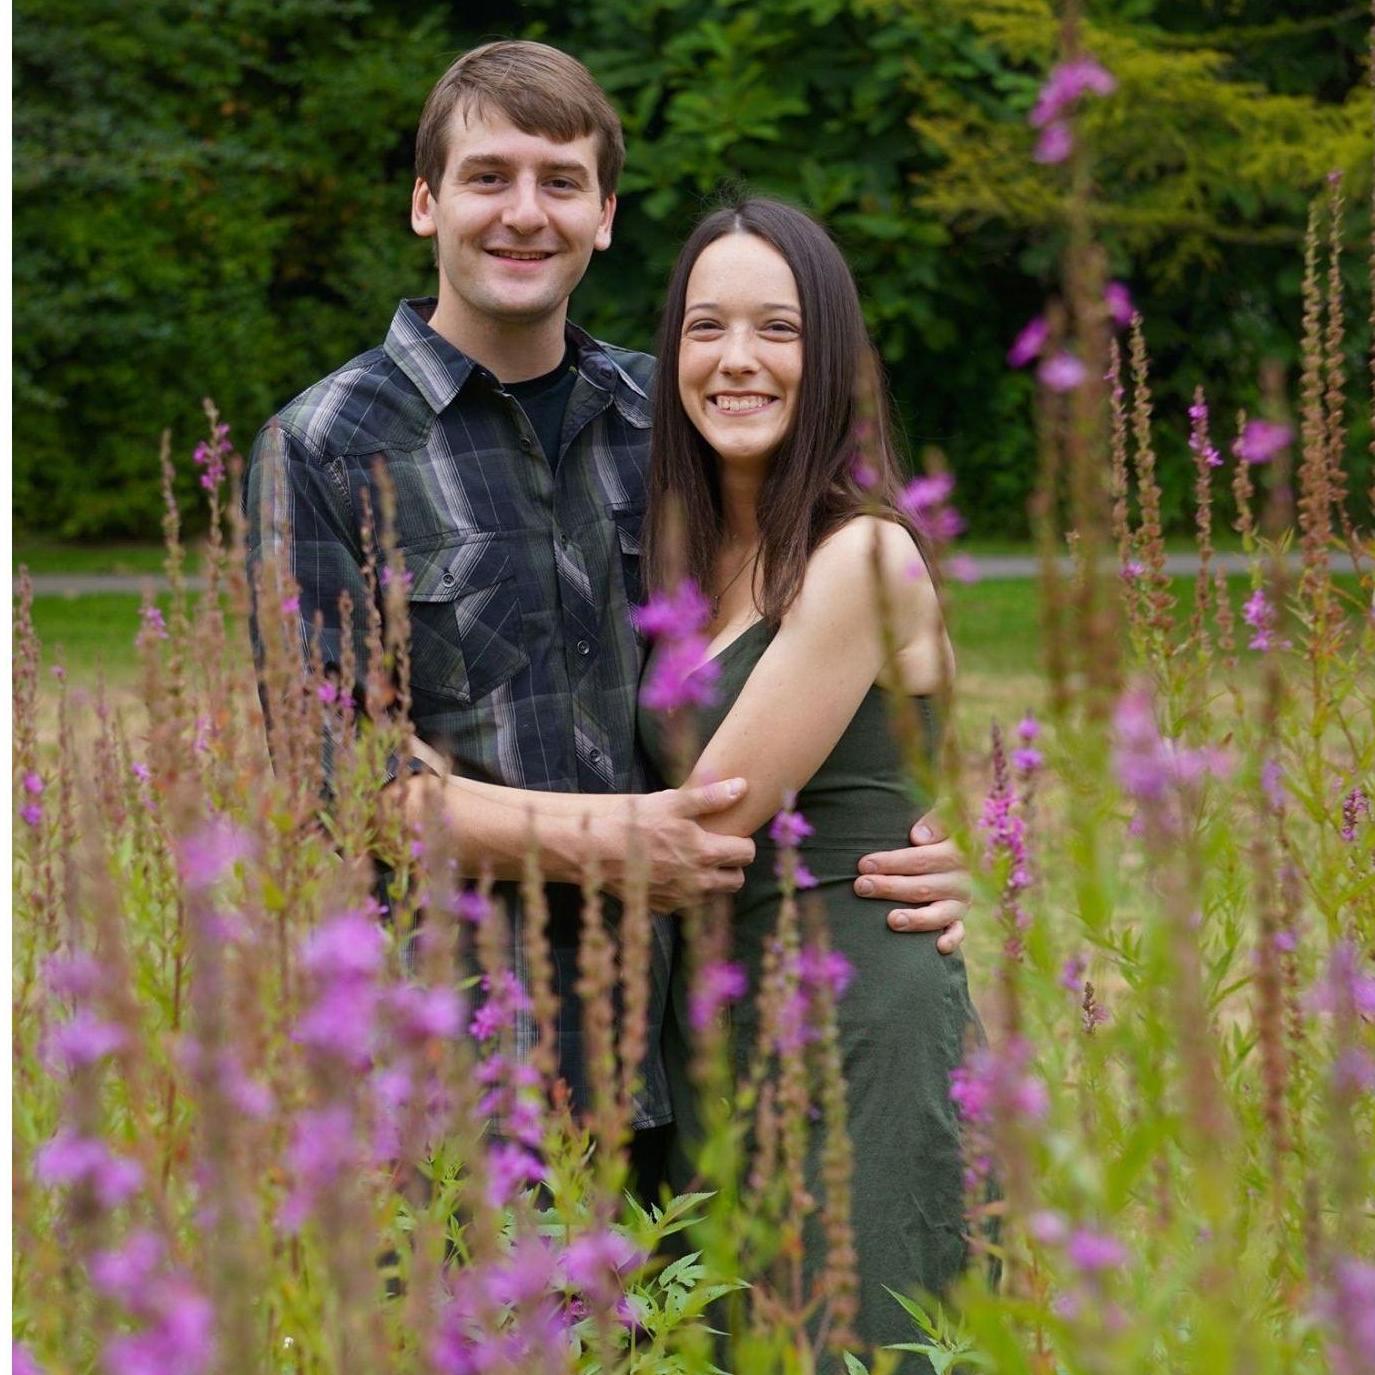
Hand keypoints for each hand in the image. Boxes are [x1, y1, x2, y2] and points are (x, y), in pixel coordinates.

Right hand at [604, 780, 755, 908]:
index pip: (746, 854)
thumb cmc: (634, 821)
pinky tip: (675, 872)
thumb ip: (711, 797)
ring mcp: (681, 899)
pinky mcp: (664, 907)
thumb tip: (742, 787)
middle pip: (737, 881)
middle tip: (717, 849)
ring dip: (713, 879)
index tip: (730, 834)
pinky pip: (689, 903)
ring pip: (715, 895)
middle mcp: (698, 882)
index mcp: (705, 853)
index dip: (742, 842)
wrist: (596, 850)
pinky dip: (689, 890)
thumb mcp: (672, 802)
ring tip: (695, 859)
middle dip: (733, 865)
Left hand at [854, 809, 969, 952]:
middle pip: (923, 886)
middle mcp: (961, 878)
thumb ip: (935, 819)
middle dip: (889, 887)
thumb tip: (918, 836)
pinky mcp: (959, 917)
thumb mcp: (944, 810)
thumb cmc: (938, 825)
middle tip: (861, 887)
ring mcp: (961, 900)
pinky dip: (951, 940)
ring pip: (938, 913)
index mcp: (956, 851)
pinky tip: (937, 948)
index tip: (864, 864)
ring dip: (915, 918)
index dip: (892, 862)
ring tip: (891, 920)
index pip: (921, 859)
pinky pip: (958, 931)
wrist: (964, 840)